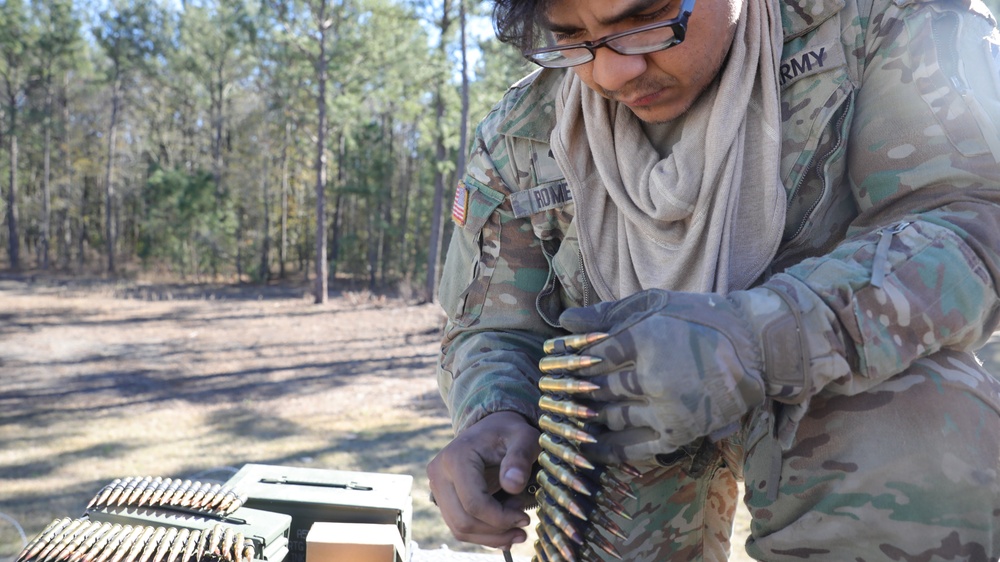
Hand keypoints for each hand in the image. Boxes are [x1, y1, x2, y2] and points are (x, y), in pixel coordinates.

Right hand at [426, 411, 540, 548]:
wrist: (492, 427)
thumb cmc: (510, 432)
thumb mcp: (524, 438)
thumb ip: (520, 458)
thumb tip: (513, 485)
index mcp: (456, 457)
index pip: (474, 503)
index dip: (500, 518)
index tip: (525, 518)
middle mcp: (439, 473)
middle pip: (463, 520)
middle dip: (496, 531)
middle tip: (523, 525)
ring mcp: (437, 486)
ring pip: (459, 528)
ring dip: (490, 536)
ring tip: (516, 528)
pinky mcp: (442, 497)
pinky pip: (459, 525)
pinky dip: (482, 534)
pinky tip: (504, 531)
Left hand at [546, 288, 806, 463]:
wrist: (753, 346)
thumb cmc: (698, 319)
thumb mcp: (653, 304)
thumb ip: (607, 314)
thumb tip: (564, 322)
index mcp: (647, 337)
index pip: (595, 354)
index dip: (571, 358)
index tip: (555, 361)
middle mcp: (654, 375)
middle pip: (598, 386)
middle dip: (573, 388)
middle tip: (553, 391)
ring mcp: (666, 406)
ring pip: (611, 416)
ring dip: (587, 416)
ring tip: (566, 415)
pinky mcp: (678, 431)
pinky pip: (634, 447)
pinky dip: (609, 450)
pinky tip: (589, 447)